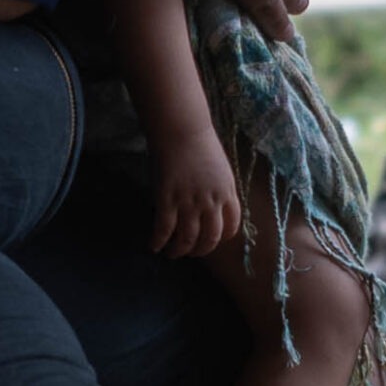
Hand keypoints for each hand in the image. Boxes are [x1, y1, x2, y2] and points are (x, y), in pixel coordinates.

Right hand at [151, 132, 241, 257]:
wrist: (182, 131)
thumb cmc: (201, 145)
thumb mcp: (221, 170)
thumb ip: (220, 191)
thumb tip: (213, 208)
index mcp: (227, 194)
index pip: (231, 227)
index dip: (221, 238)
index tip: (211, 241)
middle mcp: (211, 203)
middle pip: (209, 239)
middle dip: (200, 251)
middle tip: (190, 253)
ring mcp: (189, 203)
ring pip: (186, 239)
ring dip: (178, 251)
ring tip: (172, 254)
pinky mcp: (167, 200)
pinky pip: (164, 229)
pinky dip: (158, 241)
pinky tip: (154, 246)